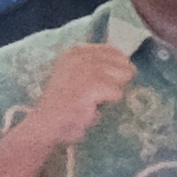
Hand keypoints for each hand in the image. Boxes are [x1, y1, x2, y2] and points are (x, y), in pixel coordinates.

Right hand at [7, 39, 140, 159]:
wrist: (46, 126)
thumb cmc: (65, 104)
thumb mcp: (79, 76)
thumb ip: (99, 66)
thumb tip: (130, 66)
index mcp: (76, 51)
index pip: (114, 51)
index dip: (116, 68)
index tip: (98, 83)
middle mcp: (81, 55)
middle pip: (123, 63)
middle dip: (115, 81)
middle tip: (93, 94)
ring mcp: (86, 69)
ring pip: (123, 77)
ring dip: (111, 92)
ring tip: (91, 100)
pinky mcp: (92, 85)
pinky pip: (118, 92)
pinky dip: (108, 103)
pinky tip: (90, 106)